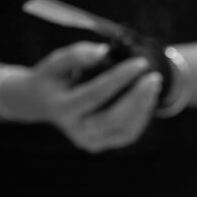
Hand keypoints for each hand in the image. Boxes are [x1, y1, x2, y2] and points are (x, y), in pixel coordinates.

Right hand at [6, 41, 162, 151]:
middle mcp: (75, 130)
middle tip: (154, 77)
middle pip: (112, 119)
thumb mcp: (56, 62)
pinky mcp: (101, 145)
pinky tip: (148, 97)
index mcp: (61, 109)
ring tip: (154, 83)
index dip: (119, 78)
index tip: (140, 63)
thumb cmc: (53, 77)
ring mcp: (88, 141)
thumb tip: (104, 52)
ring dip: (144, 106)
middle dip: (137, 97)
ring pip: (124, 130)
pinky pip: (128, 133)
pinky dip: (142, 115)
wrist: (42, 102)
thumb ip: (76, 55)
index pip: (94, 95)